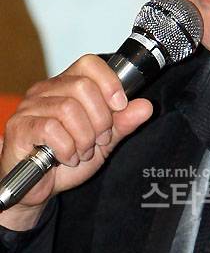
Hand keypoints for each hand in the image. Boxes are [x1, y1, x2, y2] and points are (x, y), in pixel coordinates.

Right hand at [0, 54, 152, 229]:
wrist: (38, 188)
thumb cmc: (67, 158)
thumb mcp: (103, 141)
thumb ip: (123, 122)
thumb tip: (146, 106)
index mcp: (66, 85)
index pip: (89, 64)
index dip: (109, 82)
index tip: (120, 105)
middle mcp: (46, 90)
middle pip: (83, 86)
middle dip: (100, 118)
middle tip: (100, 139)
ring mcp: (30, 107)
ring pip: (68, 108)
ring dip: (84, 137)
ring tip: (83, 151)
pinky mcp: (20, 127)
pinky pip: (50, 128)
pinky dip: (66, 148)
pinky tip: (67, 157)